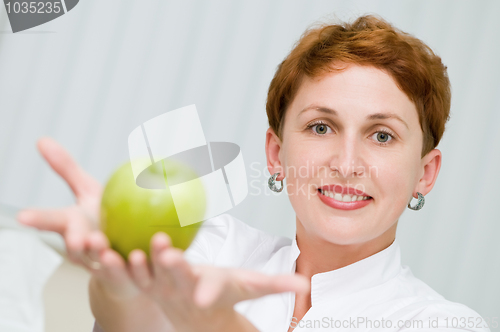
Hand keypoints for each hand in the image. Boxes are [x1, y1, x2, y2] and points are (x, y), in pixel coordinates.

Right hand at [16, 137, 138, 299]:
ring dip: (105, 258)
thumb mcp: (87, 190)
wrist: (120, 250)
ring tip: (110, 250)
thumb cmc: (102, 217)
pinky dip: (137, 263)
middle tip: (83, 238)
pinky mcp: (124, 274)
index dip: (37, 220)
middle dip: (77, 245)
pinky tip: (148, 252)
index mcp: (72, 227)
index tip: (22, 216)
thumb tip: (41, 139)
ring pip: (102, 263)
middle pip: (77, 248)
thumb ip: (67, 169)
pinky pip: (132, 270)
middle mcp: (83, 249)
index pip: (52, 221)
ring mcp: (102, 265)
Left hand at [127, 232, 310, 331]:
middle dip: (168, 265)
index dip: (205, 290)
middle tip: (162, 249)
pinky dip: (121, 263)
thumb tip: (304, 286)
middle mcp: (181, 290)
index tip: (201, 293)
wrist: (194, 316)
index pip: (208, 289)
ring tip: (127, 252)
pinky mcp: (146, 282)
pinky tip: (106, 245)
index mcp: (205, 289)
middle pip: (174, 277)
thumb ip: (274, 285)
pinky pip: (131, 272)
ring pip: (146, 276)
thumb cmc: (222, 295)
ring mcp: (160, 288)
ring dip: (135, 266)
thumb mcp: (247, 288)